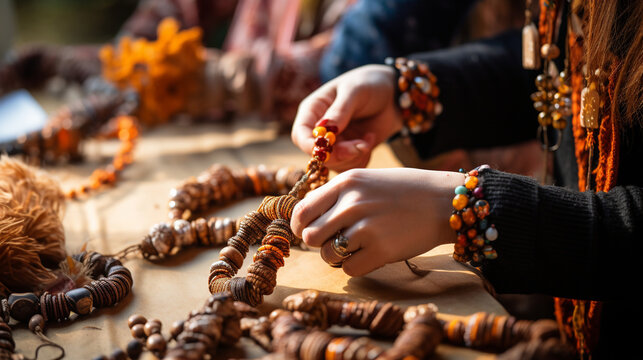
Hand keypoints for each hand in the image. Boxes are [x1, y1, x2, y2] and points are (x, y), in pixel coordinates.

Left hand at [290, 168, 464, 275]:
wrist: (444, 201)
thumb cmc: (405, 191)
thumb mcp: (367, 180)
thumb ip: (338, 196)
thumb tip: (308, 220)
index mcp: (346, 182)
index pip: (302, 210)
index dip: (300, 226)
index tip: (309, 231)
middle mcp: (352, 202)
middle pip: (310, 236)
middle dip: (320, 242)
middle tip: (338, 241)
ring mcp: (366, 227)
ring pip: (327, 254)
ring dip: (338, 256)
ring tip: (358, 247)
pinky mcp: (381, 250)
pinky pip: (348, 269)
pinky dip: (356, 266)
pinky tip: (372, 254)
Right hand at [291, 65, 402, 171]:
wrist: (392, 95)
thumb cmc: (369, 84)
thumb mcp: (355, 91)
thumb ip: (340, 110)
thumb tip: (326, 130)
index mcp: (313, 110)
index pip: (300, 135)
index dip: (310, 146)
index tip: (328, 150)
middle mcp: (319, 129)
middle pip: (316, 155)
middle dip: (338, 155)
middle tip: (360, 145)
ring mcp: (334, 143)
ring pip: (333, 164)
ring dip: (353, 157)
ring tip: (368, 138)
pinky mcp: (348, 152)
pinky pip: (349, 167)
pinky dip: (361, 159)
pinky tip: (369, 140)